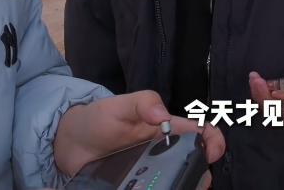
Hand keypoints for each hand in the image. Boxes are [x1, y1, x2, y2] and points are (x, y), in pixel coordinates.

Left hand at [52, 90, 224, 177]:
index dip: (214, 140)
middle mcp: (164, 150)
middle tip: (197, 183)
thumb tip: (163, 115)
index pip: (201, 131)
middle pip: (194, 161)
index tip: (212, 155)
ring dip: (184, 185)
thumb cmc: (97, 118)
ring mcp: (151, 170)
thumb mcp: (119, 105)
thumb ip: (142, 103)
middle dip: (202, 173)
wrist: (69, 143)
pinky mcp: (139, 185)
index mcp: (167, 128)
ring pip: (177, 179)